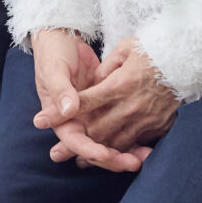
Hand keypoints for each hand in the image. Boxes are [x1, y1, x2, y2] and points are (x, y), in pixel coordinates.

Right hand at [27, 29, 131, 172]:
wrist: (62, 38)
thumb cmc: (54, 53)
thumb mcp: (54, 68)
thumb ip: (61, 90)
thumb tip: (68, 111)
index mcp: (60, 117)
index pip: (75, 141)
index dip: (90, 150)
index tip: (105, 155)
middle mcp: (76, 122)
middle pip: (94, 148)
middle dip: (113, 159)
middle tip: (133, 163)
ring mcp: (91, 117)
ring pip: (108, 143)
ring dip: (124, 153)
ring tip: (143, 159)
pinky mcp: (105, 109)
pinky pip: (119, 129)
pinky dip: (131, 139)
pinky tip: (147, 148)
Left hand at [48, 38, 176, 168]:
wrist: (188, 61)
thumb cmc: (154, 51)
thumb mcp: (127, 49)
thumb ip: (107, 67)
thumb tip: (92, 82)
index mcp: (119, 83)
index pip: (83, 101)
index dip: (60, 111)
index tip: (40, 120)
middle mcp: (129, 105)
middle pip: (96, 129)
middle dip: (73, 143)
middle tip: (55, 153)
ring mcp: (144, 118)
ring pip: (114, 142)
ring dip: (94, 153)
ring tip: (78, 162)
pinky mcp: (156, 126)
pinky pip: (135, 144)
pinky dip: (119, 153)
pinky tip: (109, 158)